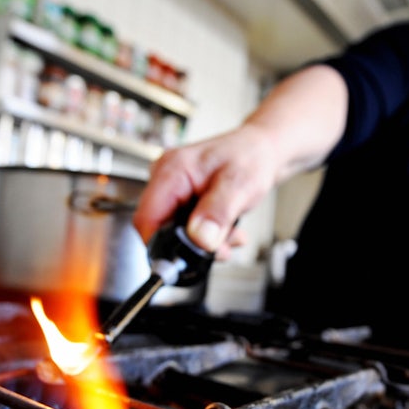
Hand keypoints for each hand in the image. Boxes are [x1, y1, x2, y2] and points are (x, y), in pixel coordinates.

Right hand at [133, 123, 280, 258]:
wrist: (262, 149)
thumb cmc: (251, 156)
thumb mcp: (239, 184)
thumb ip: (218, 213)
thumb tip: (199, 239)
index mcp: (172, 171)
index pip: (146, 218)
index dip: (161, 245)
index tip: (184, 260)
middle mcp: (166, 179)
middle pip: (160, 229)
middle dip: (191, 246)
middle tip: (221, 248)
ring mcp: (173, 190)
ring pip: (174, 233)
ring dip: (204, 243)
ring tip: (230, 235)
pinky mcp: (183, 199)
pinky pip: (185, 228)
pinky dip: (207, 236)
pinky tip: (226, 230)